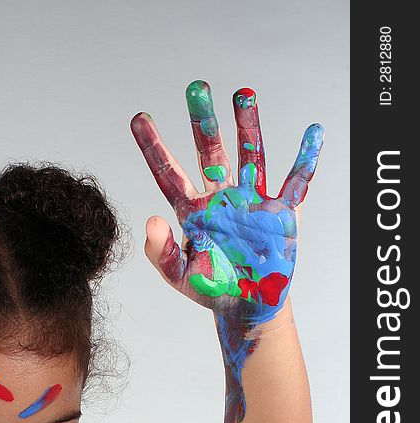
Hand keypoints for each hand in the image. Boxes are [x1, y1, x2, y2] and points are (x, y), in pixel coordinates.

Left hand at [131, 80, 322, 324]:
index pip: (168, 173)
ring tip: (243, 94)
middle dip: (203, 122)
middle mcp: (220, 198)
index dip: (153, 146)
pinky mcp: (279, 213)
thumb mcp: (178, 274)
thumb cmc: (211, 288)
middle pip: (210, 152)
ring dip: (247, 126)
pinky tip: (313, 132)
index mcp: (193, 211)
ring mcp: (251, 201)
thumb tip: (151, 220)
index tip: (139, 118)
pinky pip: (296, 182)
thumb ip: (160, 252)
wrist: (245, 305)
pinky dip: (305, 159)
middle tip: (196, 87)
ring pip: (250, 155)